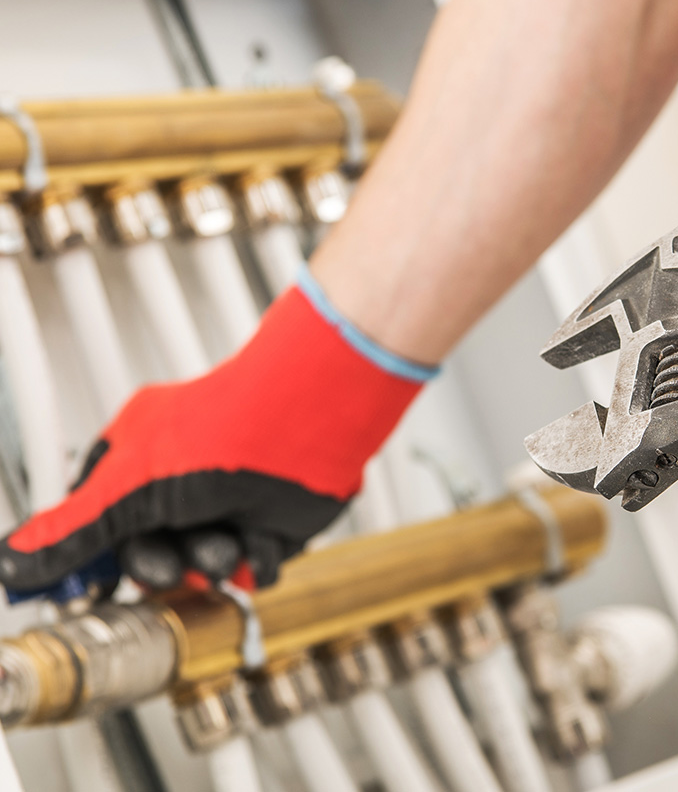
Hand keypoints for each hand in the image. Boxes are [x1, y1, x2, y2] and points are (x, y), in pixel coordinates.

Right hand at [0, 272, 430, 590]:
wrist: (311, 426)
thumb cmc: (225, 431)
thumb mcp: (130, 490)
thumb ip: (73, 533)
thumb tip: (14, 563)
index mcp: (137, 457)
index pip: (98, 520)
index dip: (94, 556)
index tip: (88, 588)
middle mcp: (182, 480)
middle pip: (152, 551)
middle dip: (164, 563)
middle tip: (172, 564)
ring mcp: (229, 501)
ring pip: (204, 564)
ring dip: (214, 562)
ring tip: (226, 544)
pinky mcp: (272, 522)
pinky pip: (254, 566)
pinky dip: (258, 559)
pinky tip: (261, 536)